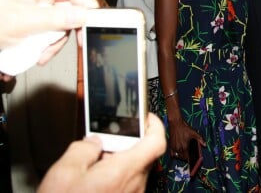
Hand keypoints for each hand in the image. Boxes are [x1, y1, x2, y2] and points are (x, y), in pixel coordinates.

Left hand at [0, 0, 98, 49]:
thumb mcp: (23, 22)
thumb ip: (56, 19)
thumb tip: (84, 16)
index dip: (86, 4)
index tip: (96, 21)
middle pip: (68, 7)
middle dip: (66, 30)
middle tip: (74, 44)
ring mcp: (34, 2)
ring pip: (60, 21)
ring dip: (54, 41)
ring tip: (43, 54)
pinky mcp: (32, 15)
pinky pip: (49, 27)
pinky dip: (47, 42)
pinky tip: (39, 53)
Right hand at [38, 113, 165, 192]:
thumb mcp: (64, 173)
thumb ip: (83, 149)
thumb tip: (93, 141)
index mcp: (124, 171)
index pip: (156, 141)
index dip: (154, 124)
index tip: (146, 116)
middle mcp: (135, 185)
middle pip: (143, 155)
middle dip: (127, 144)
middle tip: (107, 139)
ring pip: (133, 171)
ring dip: (119, 162)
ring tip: (93, 162)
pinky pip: (126, 186)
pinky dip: (114, 178)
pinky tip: (92, 182)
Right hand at [168, 116, 205, 160]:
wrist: (176, 123)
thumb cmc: (185, 128)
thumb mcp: (194, 133)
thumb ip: (200, 139)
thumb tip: (205, 145)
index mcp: (184, 147)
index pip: (187, 158)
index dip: (190, 159)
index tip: (193, 158)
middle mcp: (178, 148)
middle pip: (182, 158)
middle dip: (186, 158)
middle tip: (190, 156)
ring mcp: (174, 147)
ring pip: (177, 156)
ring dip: (181, 157)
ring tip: (185, 154)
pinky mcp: (170, 145)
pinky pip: (172, 154)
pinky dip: (175, 155)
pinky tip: (178, 153)